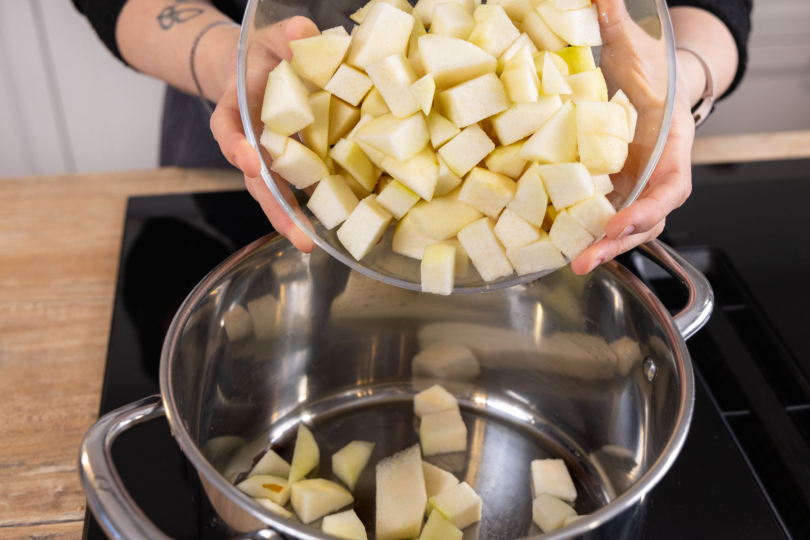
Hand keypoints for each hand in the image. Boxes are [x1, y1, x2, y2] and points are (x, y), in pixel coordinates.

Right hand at [210, 17, 318, 251]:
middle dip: (274, 207)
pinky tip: (333, 222)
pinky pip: (301, 185)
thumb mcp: (271, 37)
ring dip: (291, 218)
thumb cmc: (262, 54)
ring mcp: (271, 156)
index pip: (227, 129)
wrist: (259, 69)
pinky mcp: (294, 162)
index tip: (250, 161)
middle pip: (255, 179)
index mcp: (236, 108)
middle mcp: (251, 140)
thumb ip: (285, 34)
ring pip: (276, 191)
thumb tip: (305, 29)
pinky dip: (314, 204)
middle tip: (295, 234)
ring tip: (310, 242)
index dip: (236, 147)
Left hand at [570, 0, 695, 274]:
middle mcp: (655, 178)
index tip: (620, 222)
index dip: (647, 210)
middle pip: (644, 222)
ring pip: (624, 230)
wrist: (657, 89)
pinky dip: (586, 235)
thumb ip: (618, 28)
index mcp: (672, 150)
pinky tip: (559, 248)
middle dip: (617, 244)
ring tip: (572, 264)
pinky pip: (604, 221)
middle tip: (585, 261)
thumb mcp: (637, 52)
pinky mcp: (614, 195)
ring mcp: (635, 190)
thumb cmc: (652, 73)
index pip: (670, 190)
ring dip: (601, 248)